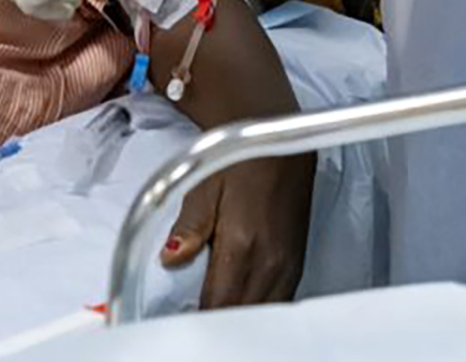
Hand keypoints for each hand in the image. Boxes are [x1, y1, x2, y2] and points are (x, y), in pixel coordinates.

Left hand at [161, 156, 315, 308]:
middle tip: (191, 312)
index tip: (178, 313)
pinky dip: (257, 307)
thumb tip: (170, 257)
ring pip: (262, 312)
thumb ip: (188, 228)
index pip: (217, 305)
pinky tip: (240, 299)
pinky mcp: (296, 266)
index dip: (195, 315)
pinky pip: (277, 302)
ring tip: (213, 306)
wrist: (280, 146)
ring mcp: (287, 267)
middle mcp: (269, 262)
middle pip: (240, 314)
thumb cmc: (241, 161)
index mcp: (242, 246)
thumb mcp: (203, 188)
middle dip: (214, 319)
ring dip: (237, 313)